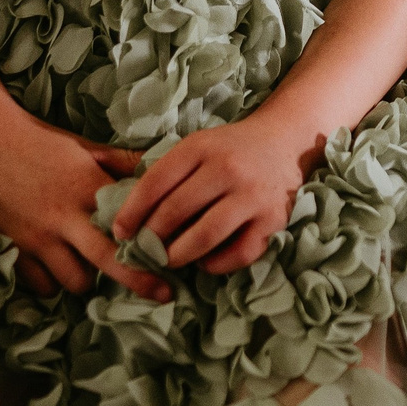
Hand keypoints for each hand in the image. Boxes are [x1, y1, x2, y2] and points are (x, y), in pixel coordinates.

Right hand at [0, 113, 168, 301]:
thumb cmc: (41, 142)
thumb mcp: (85, 147)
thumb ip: (122, 161)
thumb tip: (161, 163)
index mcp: (87, 188)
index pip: (129, 225)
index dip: (152, 245)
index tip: (174, 258)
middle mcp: (65, 217)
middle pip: (110, 262)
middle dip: (140, 281)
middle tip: (163, 294)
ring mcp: (38, 237)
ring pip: (76, 282)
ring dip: (88, 279)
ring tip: (91, 267)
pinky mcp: (15, 249)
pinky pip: (43, 285)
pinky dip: (54, 282)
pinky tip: (60, 268)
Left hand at [111, 111, 310, 274]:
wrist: (285, 142)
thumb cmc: (229, 150)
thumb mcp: (197, 146)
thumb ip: (167, 173)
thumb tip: (129, 215)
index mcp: (201, 147)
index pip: (156, 181)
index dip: (132, 210)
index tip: (120, 231)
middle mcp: (227, 168)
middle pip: (176, 210)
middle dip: (153, 236)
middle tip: (144, 250)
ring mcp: (253, 195)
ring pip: (205, 235)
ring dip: (179, 254)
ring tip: (169, 260)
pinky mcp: (273, 220)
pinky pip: (239, 254)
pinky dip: (216, 264)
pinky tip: (205, 261)